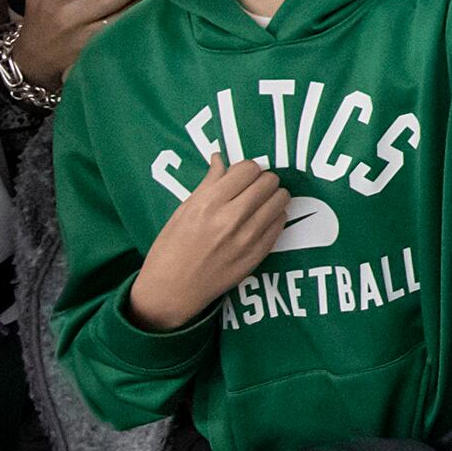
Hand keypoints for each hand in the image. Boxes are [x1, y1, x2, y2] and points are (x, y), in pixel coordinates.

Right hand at [14, 0, 155, 92]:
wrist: (35, 61)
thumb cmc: (38, 22)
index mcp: (55, 2)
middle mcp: (74, 18)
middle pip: (110, 1)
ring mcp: (88, 35)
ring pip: (122, 18)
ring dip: (143, 3)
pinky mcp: (97, 48)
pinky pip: (122, 32)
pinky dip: (137, 21)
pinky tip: (152, 11)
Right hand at [125, 158, 286, 331]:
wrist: (171, 292)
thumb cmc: (170, 249)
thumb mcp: (182, 212)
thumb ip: (208, 184)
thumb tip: (220, 158)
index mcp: (208, 204)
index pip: (248, 169)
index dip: (246, 169)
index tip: (241, 176)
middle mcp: (231, 218)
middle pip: (269, 181)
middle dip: (262, 180)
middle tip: (252, 189)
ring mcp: (248, 238)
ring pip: (281, 200)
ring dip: (272, 197)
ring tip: (259, 203)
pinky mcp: (259, 254)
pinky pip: (280, 223)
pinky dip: (274, 217)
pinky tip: (260, 221)